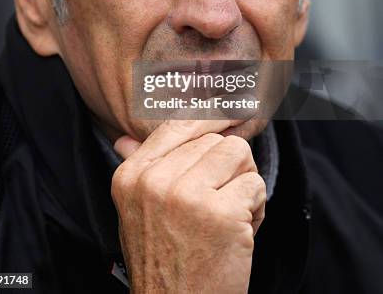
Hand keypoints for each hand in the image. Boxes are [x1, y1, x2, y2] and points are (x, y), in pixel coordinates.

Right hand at [111, 120, 265, 292]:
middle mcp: (154, 181)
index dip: (209, 121)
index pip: (177, 125)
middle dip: (227, 168)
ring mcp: (187, 196)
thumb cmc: (164, 262)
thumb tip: (125, 138)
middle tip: (219, 203)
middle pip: (214, 140)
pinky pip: (256, 184)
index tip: (230, 119)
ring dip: (244, 182)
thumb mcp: (137, 213)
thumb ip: (139, 169)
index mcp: (131, 176)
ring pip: (238, 153)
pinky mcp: (221, 214)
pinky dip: (257, 208)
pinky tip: (240, 233)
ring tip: (230, 214)